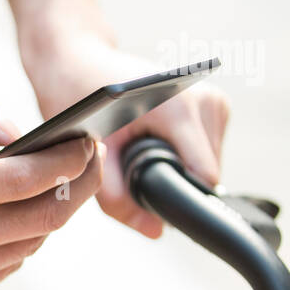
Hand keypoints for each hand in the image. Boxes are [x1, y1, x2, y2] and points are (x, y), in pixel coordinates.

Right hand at [0, 85, 103, 285]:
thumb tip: (14, 130)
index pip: (27, 180)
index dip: (69, 160)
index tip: (84, 140)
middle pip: (43, 219)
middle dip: (77, 186)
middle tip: (85, 159)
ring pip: (30, 245)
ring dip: (52, 211)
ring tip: (57, 180)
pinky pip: (8, 264)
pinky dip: (25, 236)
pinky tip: (20, 210)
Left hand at [23, 30, 230, 238]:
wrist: (76, 58)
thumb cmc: (75, 97)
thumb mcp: (88, 153)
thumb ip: (118, 199)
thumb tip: (156, 232)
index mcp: (179, 109)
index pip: (202, 177)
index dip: (177, 197)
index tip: (147, 201)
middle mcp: (205, 100)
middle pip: (206, 173)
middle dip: (171, 182)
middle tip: (130, 167)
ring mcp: (213, 99)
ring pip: (208, 164)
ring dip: (175, 168)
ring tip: (137, 150)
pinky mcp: (213, 103)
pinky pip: (205, 150)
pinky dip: (179, 155)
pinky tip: (150, 142)